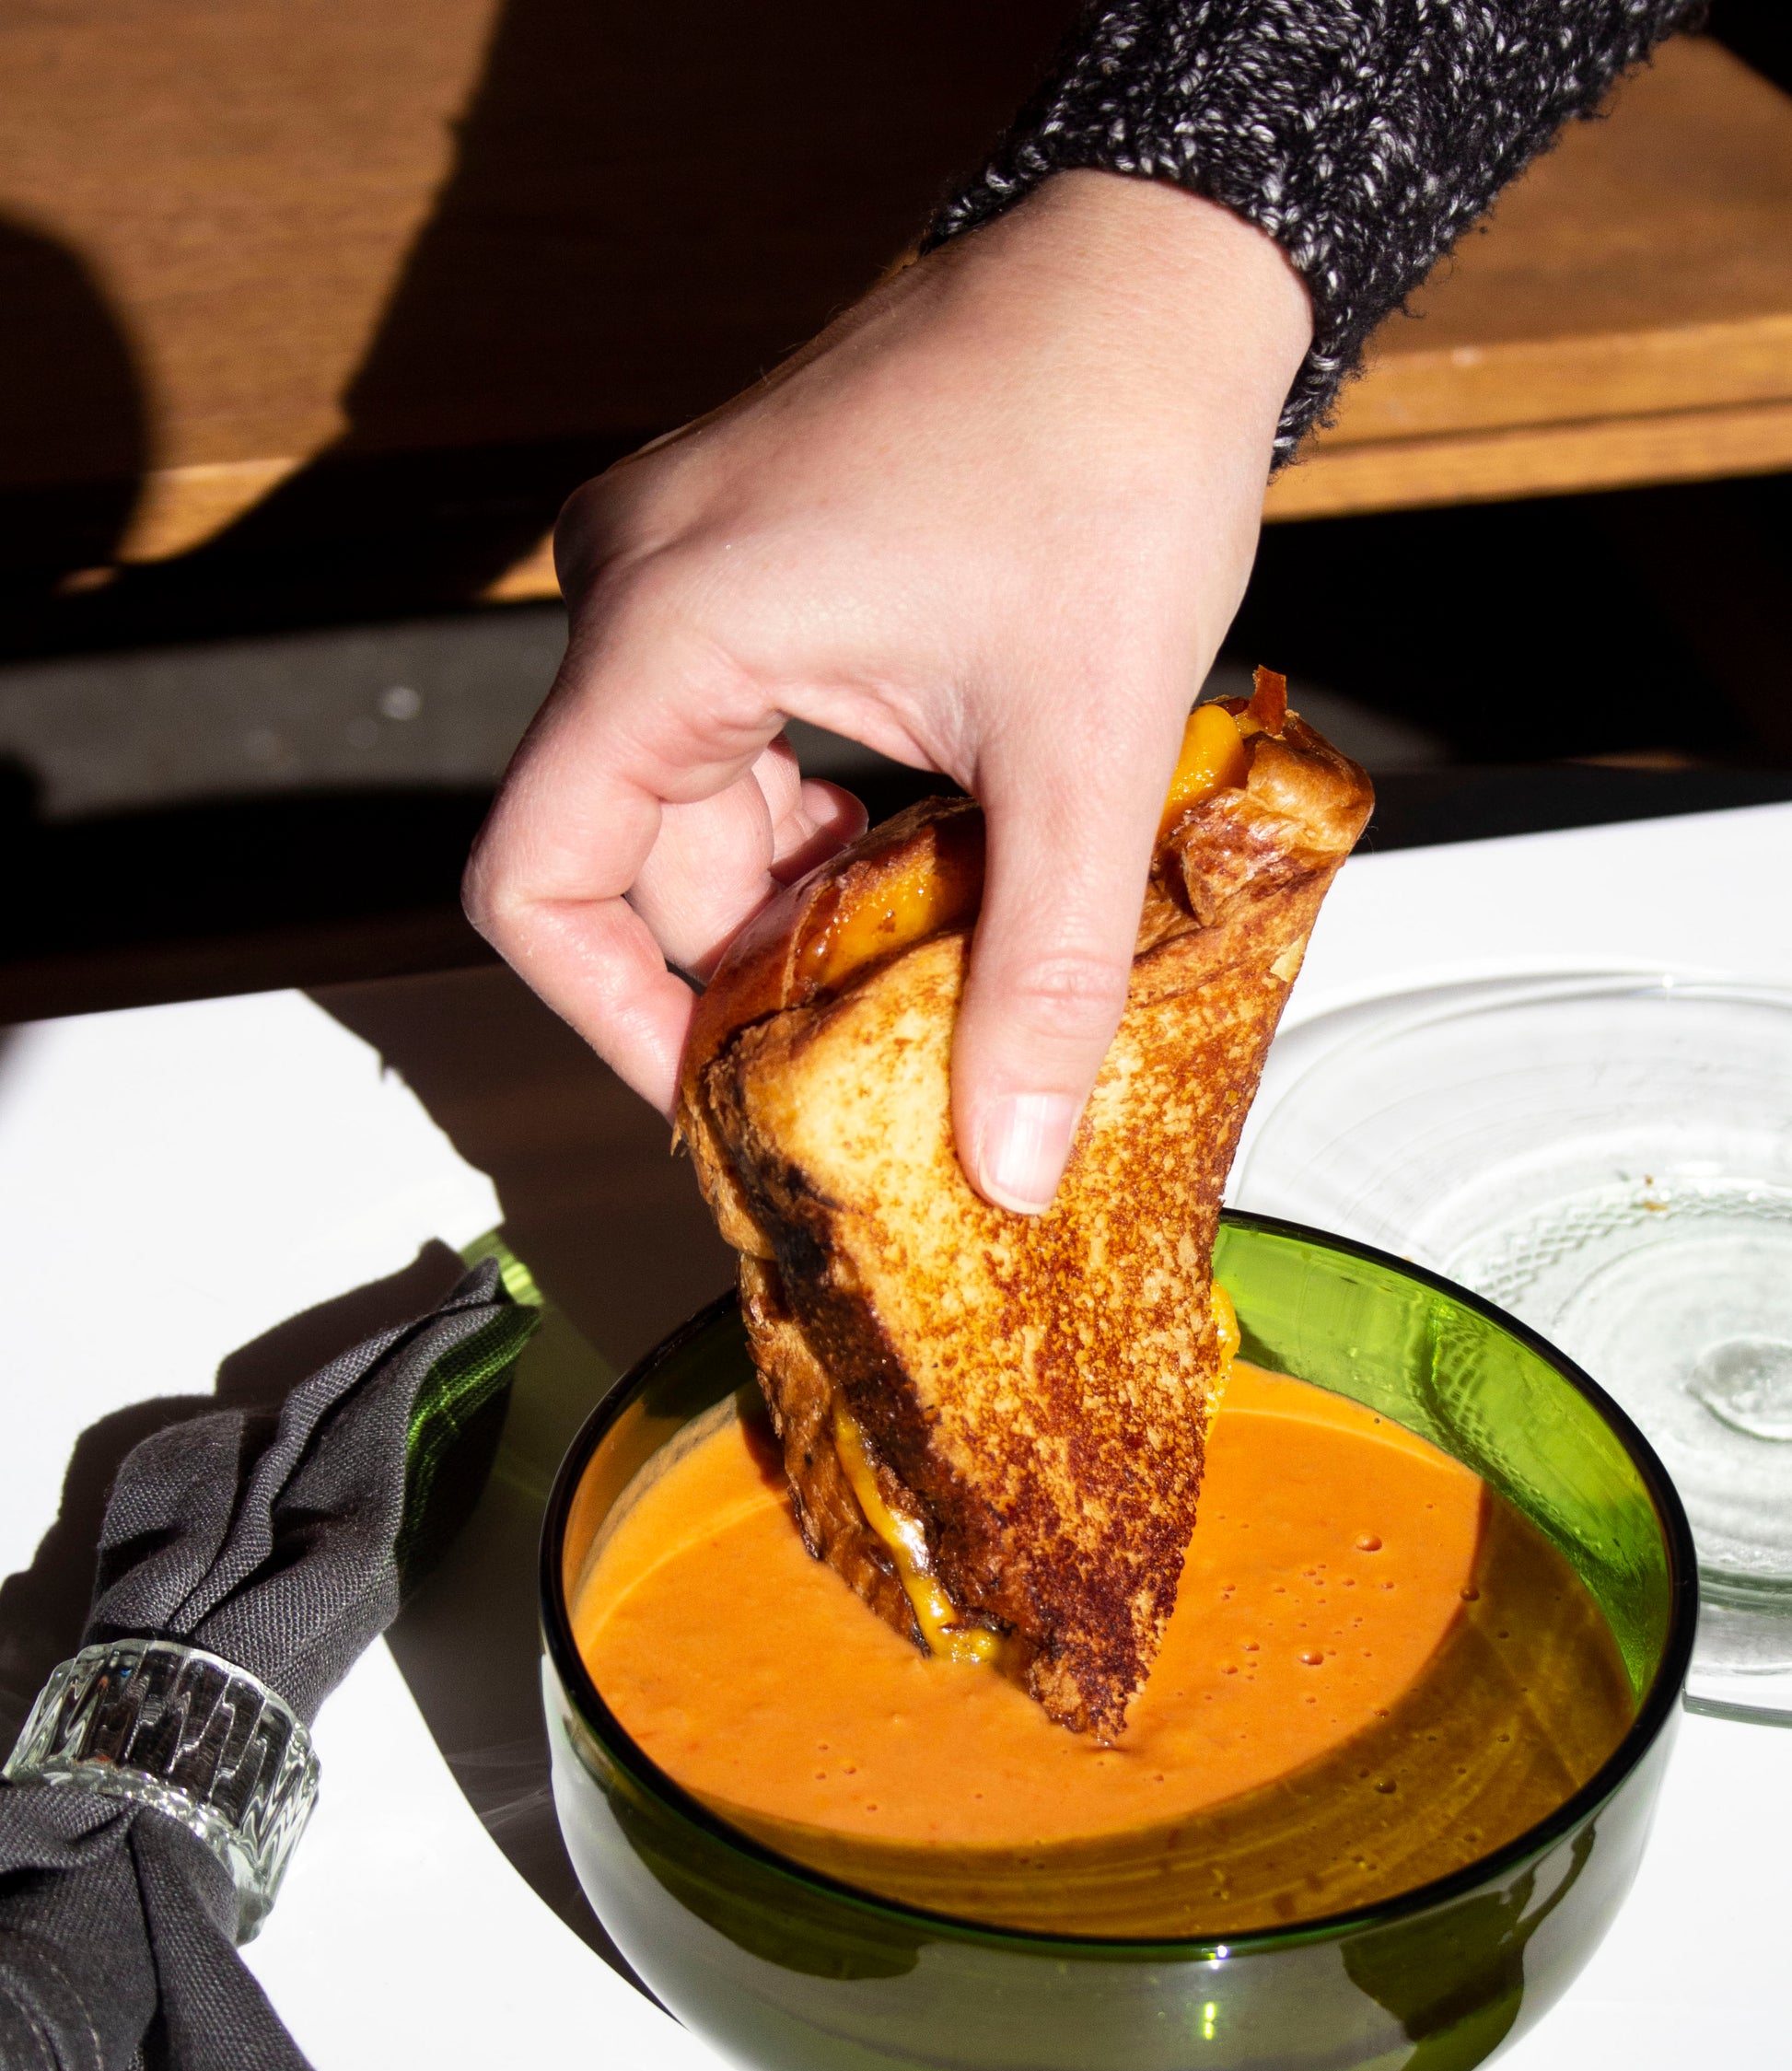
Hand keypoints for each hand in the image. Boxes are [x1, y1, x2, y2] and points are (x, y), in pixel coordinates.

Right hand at [465, 171, 1311, 1208]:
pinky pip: (726, 737)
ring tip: (917, 950)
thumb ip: (1042, 971)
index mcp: (670, 624)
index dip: (613, 1024)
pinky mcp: (735, 556)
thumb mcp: (1085, 752)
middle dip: (744, 972)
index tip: (717, 1095)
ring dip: (792, 897)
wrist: (1160, 273)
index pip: (536, 889)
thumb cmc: (1111, 443)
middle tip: (864, 1055)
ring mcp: (679, 560)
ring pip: (686, 806)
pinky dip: (808, 819)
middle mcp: (636, 583)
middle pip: (626, 860)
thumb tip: (1013, 1159)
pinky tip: (913, 848)